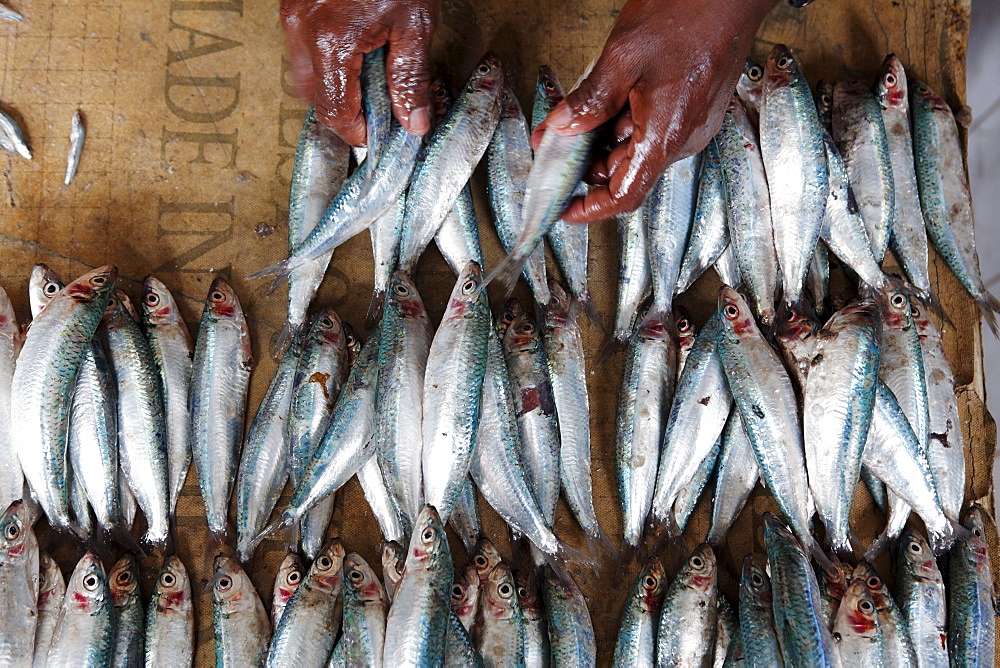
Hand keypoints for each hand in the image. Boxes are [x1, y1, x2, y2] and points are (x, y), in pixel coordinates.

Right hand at [281, 0, 439, 145]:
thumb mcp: (415, 24)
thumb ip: (411, 79)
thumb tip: (412, 122)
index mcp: (332, 41)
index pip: (336, 111)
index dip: (359, 132)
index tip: (379, 134)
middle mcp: (303, 29)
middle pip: (316, 97)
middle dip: (346, 110)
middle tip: (378, 109)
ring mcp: (293, 14)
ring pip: (307, 74)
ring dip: (335, 86)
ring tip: (370, 77)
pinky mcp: (294, 3)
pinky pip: (305, 47)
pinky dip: (328, 60)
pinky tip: (356, 52)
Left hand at [537, 0, 776, 222]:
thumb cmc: (689, 13)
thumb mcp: (621, 57)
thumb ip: (588, 101)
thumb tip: (561, 128)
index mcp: (665, 135)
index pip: (625, 196)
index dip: (590, 209)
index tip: (565, 209)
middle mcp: (684, 138)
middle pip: (627, 173)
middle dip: (587, 163)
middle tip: (555, 144)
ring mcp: (692, 126)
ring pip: (638, 151)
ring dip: (604, 140)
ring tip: (579, 112)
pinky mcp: (695, 112)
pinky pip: (654, 132)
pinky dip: (624, 124)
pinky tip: (610, 98)